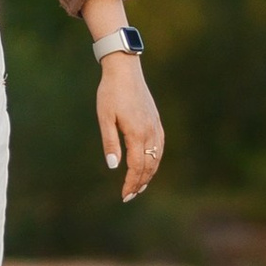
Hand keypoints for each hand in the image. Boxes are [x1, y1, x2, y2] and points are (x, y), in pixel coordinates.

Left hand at [97, 49, 163, 199]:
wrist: (125, 70)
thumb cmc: (110, 93)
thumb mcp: (105, 117)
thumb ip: (110, 143)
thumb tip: (113, 167)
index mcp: (136, 133)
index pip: (136, 166)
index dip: (131, 183)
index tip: (124, 196)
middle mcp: (150, 132)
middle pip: (149, 165)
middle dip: (140, 183)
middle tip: (130, 196)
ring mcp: (155, 126)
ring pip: (156, 157)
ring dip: (149, 174)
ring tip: (140, 186)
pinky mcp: (156, 121)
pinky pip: (160, 146)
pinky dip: (156, 160)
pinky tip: (150, 164)